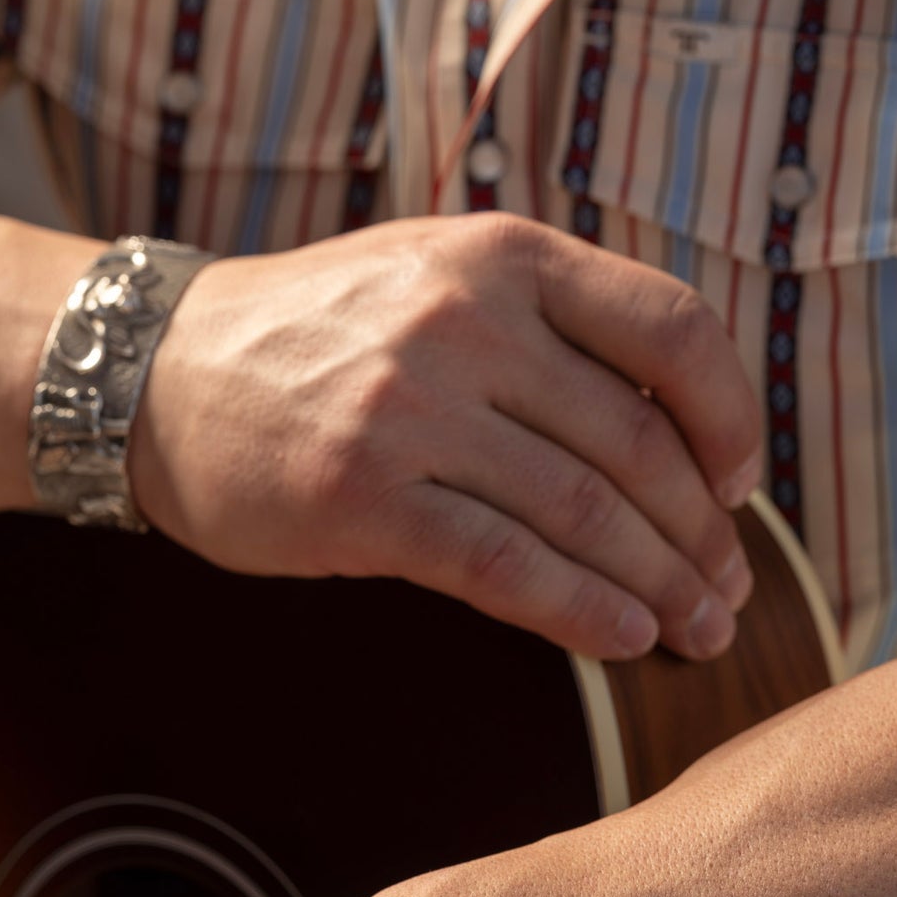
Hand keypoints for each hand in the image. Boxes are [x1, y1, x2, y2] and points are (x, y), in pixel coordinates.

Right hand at [130, 214, 761, 661]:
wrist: (155, 368)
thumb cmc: (311, 331)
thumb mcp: (433, 271)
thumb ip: (545, 320)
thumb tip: (673, 426)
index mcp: (499, 255)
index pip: (670, 329)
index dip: (731, 415)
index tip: (740, 483)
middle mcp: (464, 321)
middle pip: (637, 441)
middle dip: (701, 533)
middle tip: (728, 590)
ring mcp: (410, 409)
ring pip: (583, 511)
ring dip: (658, 584)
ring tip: (694, 629)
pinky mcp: (361, 498)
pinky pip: (504, 566)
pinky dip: (579, 612)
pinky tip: (621, 640)